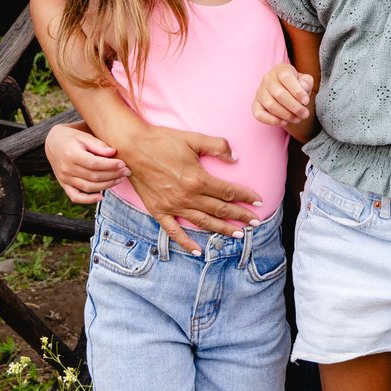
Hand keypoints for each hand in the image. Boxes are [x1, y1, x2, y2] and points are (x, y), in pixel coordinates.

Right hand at [44, 121, 126, 204]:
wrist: (53, 142)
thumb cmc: (72, 136)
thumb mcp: (83, 135)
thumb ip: (97, 144)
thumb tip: (113, 152)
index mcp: (71, 154)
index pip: (94, 163)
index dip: (110, 165)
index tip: (123, 163)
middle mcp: (66, 169)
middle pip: (93, 176)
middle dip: (112, 175)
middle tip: (126, 171)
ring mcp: (64, 179)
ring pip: (88, 187)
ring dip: (106, 185)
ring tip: (120, 179)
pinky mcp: (64, 185)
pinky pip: (76, 197)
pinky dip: (88, 200)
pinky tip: (101, 196)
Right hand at [112, 121, 263, 253]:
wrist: (132, 148)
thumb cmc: (163, 140)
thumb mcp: (193, 138)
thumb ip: (218, 146)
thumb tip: (235, 158)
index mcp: (198, 179)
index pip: (228, 192)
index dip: (245, 197)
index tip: (258, 202)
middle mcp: (187, 196)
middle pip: (220, 210)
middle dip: (240, 216)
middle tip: (255, 223)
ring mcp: (173, 206)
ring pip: (203, 223)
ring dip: (222, 230)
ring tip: (237, 235)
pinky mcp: (159, 211)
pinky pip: (174, 231)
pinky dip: (186, 243)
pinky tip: (197, 251)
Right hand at [252, 63, 314, 126]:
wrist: (287, 92)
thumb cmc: (297, 85)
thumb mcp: (305, 81)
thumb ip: (306, 82)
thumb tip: (303, 87)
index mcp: (280, 69)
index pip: (286, 77)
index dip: (296, 90)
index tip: (306, 101)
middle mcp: (267, 78)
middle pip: (279, 94)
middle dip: (294, 107)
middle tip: (305, 114)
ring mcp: (259, 91)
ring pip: (270, 105)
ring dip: (286, 115)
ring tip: (298, 119)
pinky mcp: (255, 104)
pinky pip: (259, 114)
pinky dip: (271, 120)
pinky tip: (284, 122)